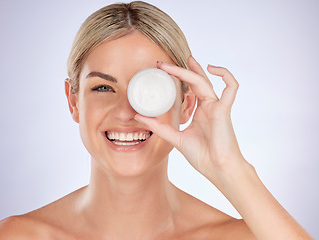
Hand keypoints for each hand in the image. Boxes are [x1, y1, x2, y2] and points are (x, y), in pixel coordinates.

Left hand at [135, 56, 246, 182]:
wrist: (218, 170)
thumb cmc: (202, 156)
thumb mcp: (176, 138)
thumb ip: (160, 127)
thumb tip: (138, 116)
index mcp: (199, 112)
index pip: (189, 89)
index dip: (177, 78)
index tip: (162, 71)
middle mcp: (208, 107)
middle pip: (196, 81)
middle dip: (181, 70)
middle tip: (163, 63)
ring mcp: (217, 107)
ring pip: (205, 82)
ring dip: (191, 71)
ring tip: (178, 63)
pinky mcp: (224, 110)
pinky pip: (231, 88)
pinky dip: (226, 76)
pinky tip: (212, 68)